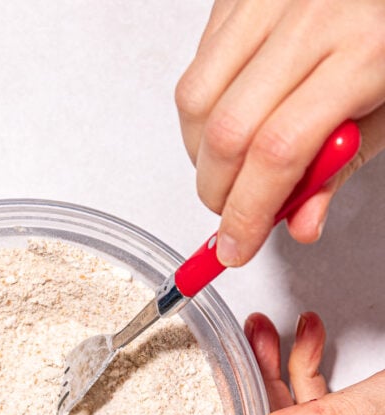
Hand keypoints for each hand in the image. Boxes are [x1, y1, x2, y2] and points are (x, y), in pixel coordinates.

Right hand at [175, 0, 384, 265]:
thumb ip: (338, 168)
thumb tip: (298, 223)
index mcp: (363, 50)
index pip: (277, 153)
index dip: (246, 213)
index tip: (236, 247)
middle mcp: (310, 17)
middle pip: (226, 132)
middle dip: (217, 193)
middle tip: (231, 214)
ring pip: (195, 101)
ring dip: (200, 155)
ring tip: (230, 167)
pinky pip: (196, 64)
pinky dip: (202, 111)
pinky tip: (230, 119)